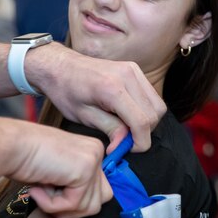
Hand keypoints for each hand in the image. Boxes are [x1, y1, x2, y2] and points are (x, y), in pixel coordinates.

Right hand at [0, 117, 110, 217]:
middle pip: (98, 201)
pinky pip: (74, 205)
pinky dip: (52, 205)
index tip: (51, 188)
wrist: (8, 146)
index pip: (98, 191)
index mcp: (90, 150)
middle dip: (71, 207)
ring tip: (40, 189)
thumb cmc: (25, 159)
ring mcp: (92, 158)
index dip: (73, 200)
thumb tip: (90, 207)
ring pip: (89, 207)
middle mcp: (96, 151)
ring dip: (60, 208)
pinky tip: (37, 187)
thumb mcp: (58, 172)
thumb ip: (76, 185)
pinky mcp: (84, 169)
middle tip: (46, 194)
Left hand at [27, 43, 165, 152]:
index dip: (140, 142)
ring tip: (125, 125)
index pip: (142, 121)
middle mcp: (127, 75)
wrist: (60, 66)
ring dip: (147, 120)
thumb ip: (110, 129)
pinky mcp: (134, 69)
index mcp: (112, 88)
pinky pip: (151, 94)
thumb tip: (125, 145)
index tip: (129, 150)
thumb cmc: (66, 90)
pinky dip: (145, 108)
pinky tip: (126, 112)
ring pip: (157, 105)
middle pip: (154, 114)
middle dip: (143, 132)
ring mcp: (133, 69)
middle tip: (124, 139)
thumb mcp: (84, 116)